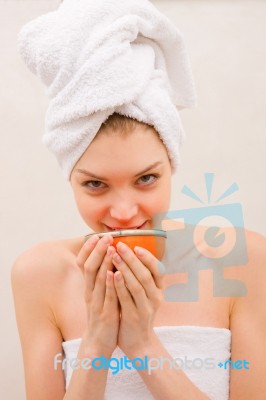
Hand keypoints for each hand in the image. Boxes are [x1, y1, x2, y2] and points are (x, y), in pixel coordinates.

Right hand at [76, 235, 119, 355]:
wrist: (99, 343)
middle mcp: (90, 293)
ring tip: (110, 249)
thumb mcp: (99, 294)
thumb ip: (102, 278)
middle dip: (97, 251)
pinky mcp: (105, 314)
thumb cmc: (103, 314)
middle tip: (105, 237)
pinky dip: (109, 284)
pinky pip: (107, 297)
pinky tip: (113, 273)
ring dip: (104, 263)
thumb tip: (109, 258)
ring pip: (97, 280)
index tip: (95, 235)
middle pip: (89, 268)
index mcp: (89, 287)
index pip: (84, 264)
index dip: (88, 249)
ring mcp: (97, 303)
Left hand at [111, 242, 163, 356]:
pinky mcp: (134, 317)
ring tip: (114, 255)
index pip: (157, 270)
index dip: (147, 257)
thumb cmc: (138, 312)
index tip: (136, 246)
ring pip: (137, 285)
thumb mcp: (145, 295)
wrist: (138, 343)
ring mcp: (145, 308)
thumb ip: (141, 278)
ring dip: (125, 268)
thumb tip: (131, 254)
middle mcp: (155, 298)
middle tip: (120, 245)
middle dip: (132, 258)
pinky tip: (112, 274)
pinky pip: (127, 298)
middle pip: (145, 274)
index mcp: (158, 290)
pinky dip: (120, 285)